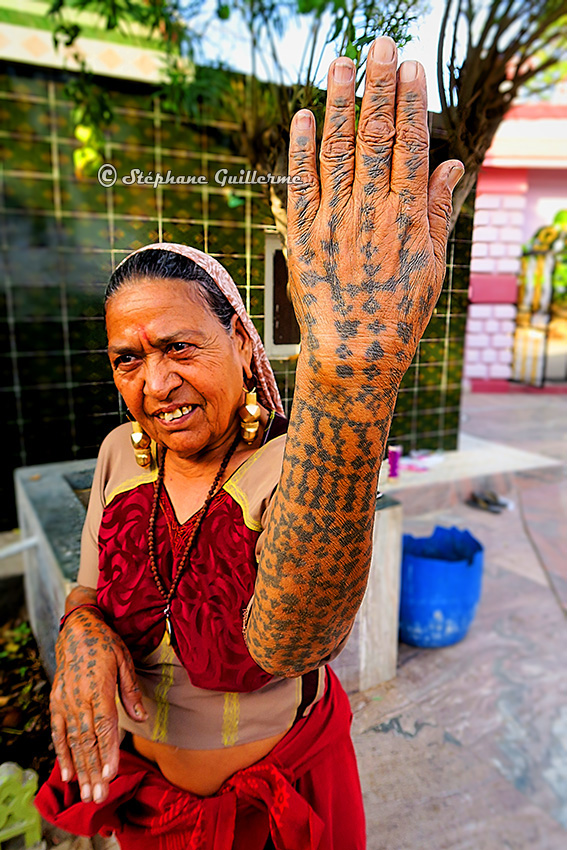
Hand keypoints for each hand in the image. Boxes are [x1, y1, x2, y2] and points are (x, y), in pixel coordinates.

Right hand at [50, 607, 147, 803]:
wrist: (77, 628)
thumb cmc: (105, 643)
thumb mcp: (125, 660)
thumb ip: (132, 691)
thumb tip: (142, 718)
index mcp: (98, 686)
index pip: (104, 725)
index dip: (107, 751)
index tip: (110, 774)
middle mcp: (78, 697)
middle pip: (87, 740)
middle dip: (94, 771)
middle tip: (100, 797)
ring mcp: (64, 702)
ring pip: (72, 742)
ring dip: (80, 769)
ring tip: (87, 794)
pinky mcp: (56, 703)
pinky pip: (58, 733)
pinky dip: (63, 755)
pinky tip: (69, 774)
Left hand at [287, 36, 463, 387]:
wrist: (355, 357)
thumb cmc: (400, 314)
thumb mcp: (432, 266)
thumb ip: (439, 212)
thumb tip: (452, 164)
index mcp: (408, 218)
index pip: (411, 147)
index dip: (411, 104)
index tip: (410, 67)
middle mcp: (371, 213)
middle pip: (375, 138)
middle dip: (377, 87)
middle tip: (377, 43)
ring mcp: (334, 224)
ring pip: (336, 152)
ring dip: (338, 104)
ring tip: (340, 62)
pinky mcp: (303, 238)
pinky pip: (300, 186)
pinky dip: (300, 150)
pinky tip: (302, 116)